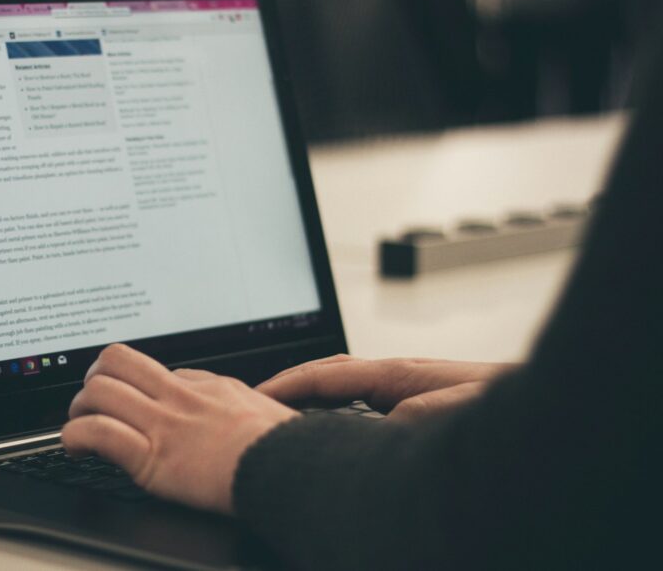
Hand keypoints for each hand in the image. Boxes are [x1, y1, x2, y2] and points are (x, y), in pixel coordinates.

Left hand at [62, 344, 298, 514]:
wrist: (288, 469)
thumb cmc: (284, 446)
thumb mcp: (262, 406)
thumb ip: (232, 400)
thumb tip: (219, 397)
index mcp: (207, 386)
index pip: (155, 370)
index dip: (133, 384)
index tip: (127, 399)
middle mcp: (179, 396)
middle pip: (117, 361)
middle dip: (94, 379)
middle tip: (91, 400)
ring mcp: (164, 424)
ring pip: (99, 391)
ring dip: (79, 408)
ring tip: (78, 424)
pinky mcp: (153, 457)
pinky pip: (98, 433)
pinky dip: (75, 437)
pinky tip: (74, 446)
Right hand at [257, 354, 514, 419]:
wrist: (552, 408)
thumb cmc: (510, 405)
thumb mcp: (454, 414)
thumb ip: (410, 417)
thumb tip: (372, 428)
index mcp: (399, 374)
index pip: (328, 375)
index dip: (288, 383)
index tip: (256, 394)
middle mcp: (399, 378)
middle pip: (330, 376)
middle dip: (292, 387)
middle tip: (258, 405)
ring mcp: (408, 390)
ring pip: (347, 391)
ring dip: (314, 401)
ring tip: (285, 419)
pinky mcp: (419, 407)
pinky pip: (364, 408)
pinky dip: (339, 415)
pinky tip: (337, 434)